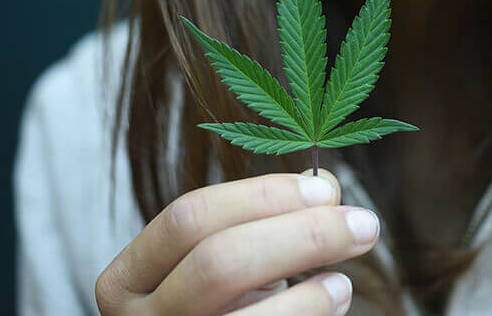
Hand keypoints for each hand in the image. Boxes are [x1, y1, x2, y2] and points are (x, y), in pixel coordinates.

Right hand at [95, 167, 379, 314]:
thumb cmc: (217, 307)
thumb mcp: (227, 260)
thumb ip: (266, 219)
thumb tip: (328, 187)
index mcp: (129, 278)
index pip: (189, 217)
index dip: (261, 196)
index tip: (325, 189)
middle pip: (220, 261)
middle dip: (301, 235)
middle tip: (362, 224)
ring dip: (312, 291)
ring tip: (344, 279)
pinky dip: (312, 313)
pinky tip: (333, 299)